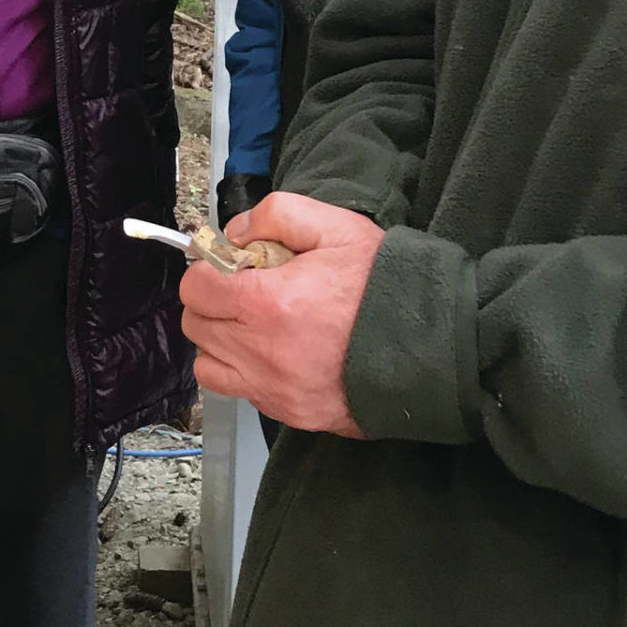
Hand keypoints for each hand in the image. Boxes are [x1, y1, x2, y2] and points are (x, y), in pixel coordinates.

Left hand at [180, 191, 383, 434]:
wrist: (430, 346)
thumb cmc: (385, 286)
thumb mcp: (337, 227)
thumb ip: (277, 215)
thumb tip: (236, 233)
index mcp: (268, 302)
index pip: (196, 288)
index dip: (208, 270)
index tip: (231, 266)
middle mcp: (260, 351)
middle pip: (196, 325)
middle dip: (212, 302)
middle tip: (246, 291)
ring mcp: (272, 387)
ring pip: (208, 362)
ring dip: (221, 340)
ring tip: (256, 324)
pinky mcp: (287, 411)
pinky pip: (238, 391)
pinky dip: (243, 371)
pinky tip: (273, 352)